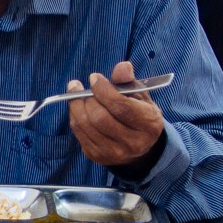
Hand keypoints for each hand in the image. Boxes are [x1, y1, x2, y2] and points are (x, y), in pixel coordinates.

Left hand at [68, 60, 165, 176]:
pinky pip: (79, 133)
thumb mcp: (140, 96)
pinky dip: (75, 117)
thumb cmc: (139, 114)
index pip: (120, 106)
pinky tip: (77, 108)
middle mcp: (132, 142)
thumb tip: (122, 67)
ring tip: (75, 93)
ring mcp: (114, 152)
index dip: (103, 90)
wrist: (140, 147)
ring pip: (86, 125)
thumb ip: (129, 81)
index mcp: (148, 124)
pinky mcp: (97, 156)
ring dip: (76, 106)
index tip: (94, 77)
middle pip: (100, 117)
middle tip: (78, 86)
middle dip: (86, 98)